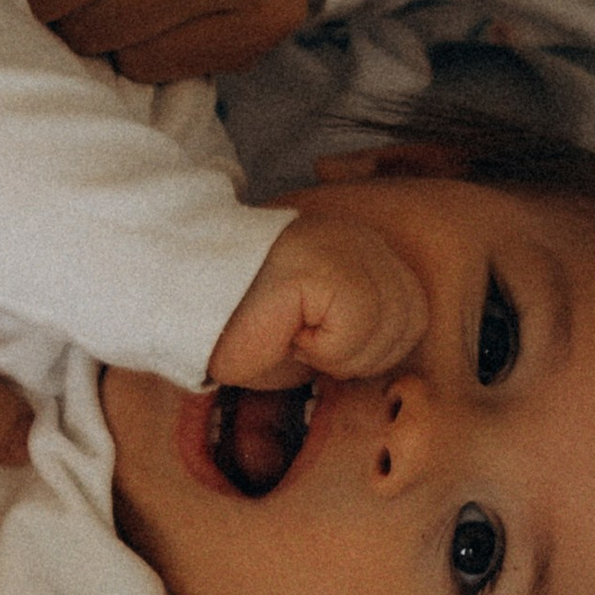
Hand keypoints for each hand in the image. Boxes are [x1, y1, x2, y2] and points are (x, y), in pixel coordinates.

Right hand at [208, 203, 431, 393]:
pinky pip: (358, 325)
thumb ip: (361, 329)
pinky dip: (324, 349)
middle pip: (412, 320)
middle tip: (301, 342)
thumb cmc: (242, 329)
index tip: (316, 342)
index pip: (415, 312)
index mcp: (359, 247)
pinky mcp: (321, 264)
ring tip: (291, 335)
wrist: (179, 305)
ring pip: (389, 325)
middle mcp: (356, 236)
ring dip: (338, 353)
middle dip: (360, 355)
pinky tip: (286, 333)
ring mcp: (340, 243)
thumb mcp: (318, 330)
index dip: (372, 349)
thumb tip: (387, 359)